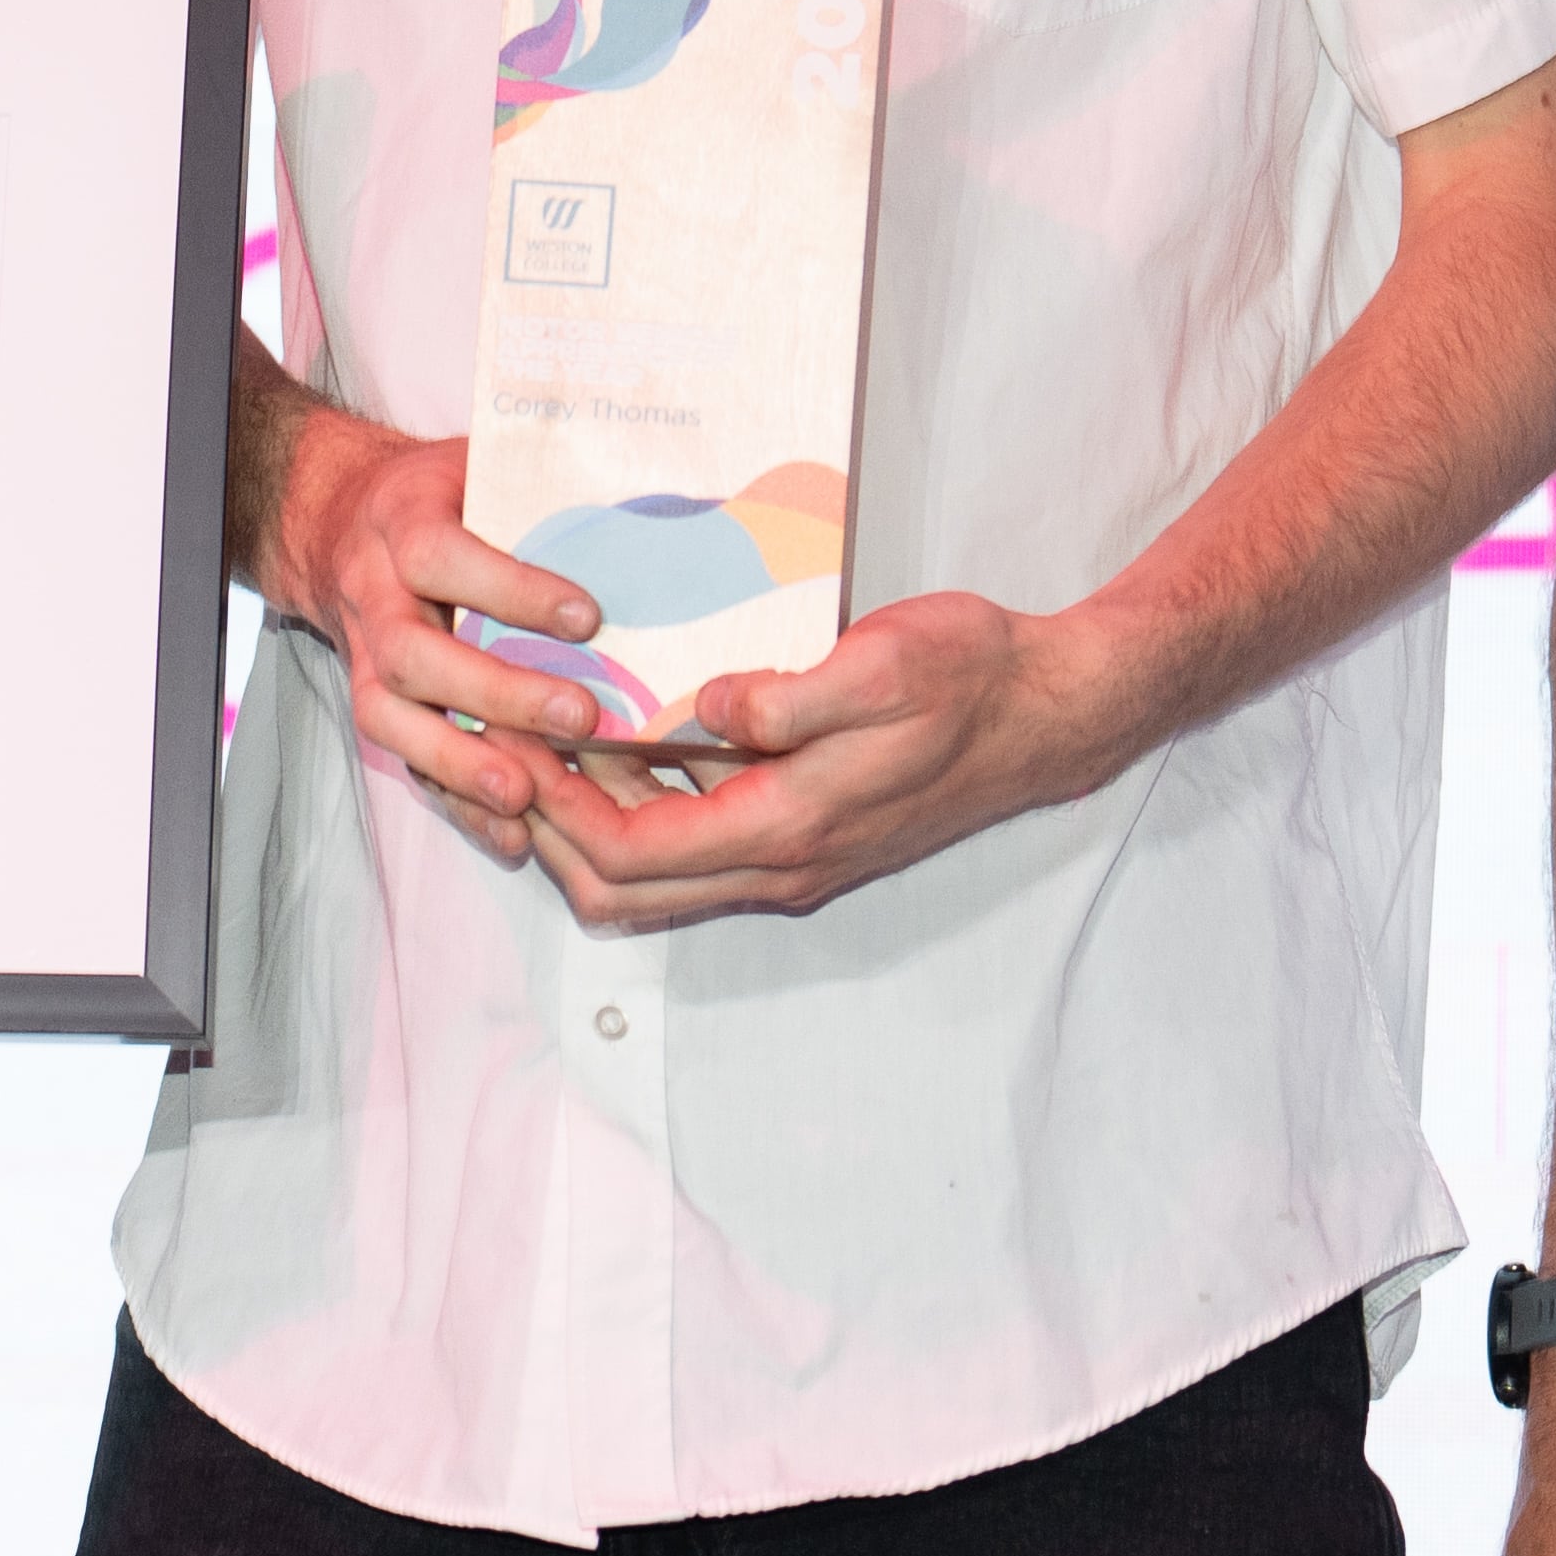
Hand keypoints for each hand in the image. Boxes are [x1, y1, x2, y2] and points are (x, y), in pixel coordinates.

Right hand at [248, 386, 611, 864]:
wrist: (334, 514)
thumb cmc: (438, 489)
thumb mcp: (475, 460)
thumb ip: (541, 479)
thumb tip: (654, 487)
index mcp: (400, 518)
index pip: (442, 555)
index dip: (510, 589)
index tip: (588, 618)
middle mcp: (370, 590)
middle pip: (412, 652)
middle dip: (495, 691)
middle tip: (580, 715)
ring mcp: (361, 652)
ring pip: (389, 715)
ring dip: (459, 761)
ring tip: (527, 795)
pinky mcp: (372, 700)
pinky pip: (401, 760)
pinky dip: (455, 801)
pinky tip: (512, 834)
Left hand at [509, 589, 1141, 929]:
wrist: (1047, 712)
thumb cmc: (971, 677)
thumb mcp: (883, 662)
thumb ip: (787, 695)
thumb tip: (703, 709)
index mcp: (788, 826)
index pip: (631, 853)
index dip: (557, 807)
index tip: (514, 742)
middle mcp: (781, 864)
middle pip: (623, 893)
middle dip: (548, 832)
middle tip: (508, 748)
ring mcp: (792, 860)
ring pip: (652, 886)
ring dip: (586, 831)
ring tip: (546, 746)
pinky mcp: (803, 839)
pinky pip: (690, 856)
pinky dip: (634, 817)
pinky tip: (622, 743)